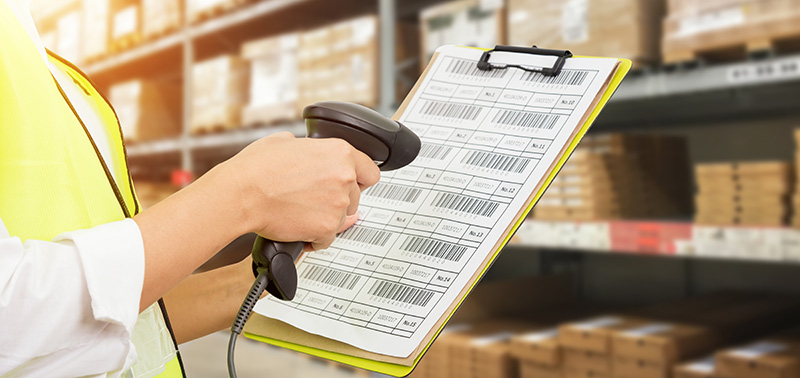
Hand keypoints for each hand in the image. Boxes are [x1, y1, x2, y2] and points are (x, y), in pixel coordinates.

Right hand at [221, 132, 379, 249]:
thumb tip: (307, 150)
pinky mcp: (326, 227)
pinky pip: (328, 238)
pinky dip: (315, 238)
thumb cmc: (256, 168)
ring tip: (300, 211)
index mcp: (339, 152)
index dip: (358, 180)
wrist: (240, 194)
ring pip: (342, 218)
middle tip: (312, 199)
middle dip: (337, 200)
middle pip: (356, 197)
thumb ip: (308, 147)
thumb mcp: (285, 141)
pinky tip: (298, 227)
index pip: (370, 171)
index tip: (352, 185)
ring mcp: (338, 203)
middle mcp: (344, 176)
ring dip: (325, 218)